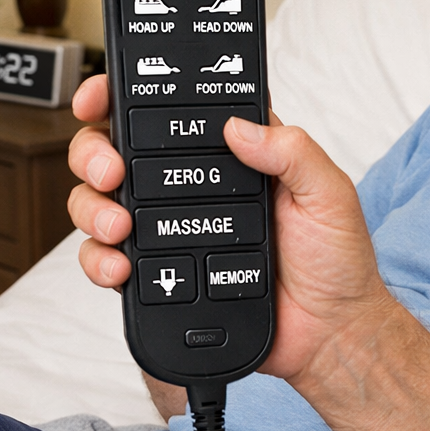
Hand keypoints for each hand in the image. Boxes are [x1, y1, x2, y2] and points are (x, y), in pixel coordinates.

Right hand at [66, 74, 393, 382]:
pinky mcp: (161, 277)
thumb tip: (239, 126)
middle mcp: (195, 188)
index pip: (173, 114)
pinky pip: (108, 260)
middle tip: (111, 169)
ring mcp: (171, 232)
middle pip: (119, 152)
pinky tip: (120, 268)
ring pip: (102, 203)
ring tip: (121, 225)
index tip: (102, 96)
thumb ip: (293, 152)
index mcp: (235, 158)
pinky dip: (99, 261)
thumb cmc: (336, 263)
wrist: (329, 334)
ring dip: (93, 206)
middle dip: (95, 151)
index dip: (127, 97)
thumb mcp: (329, 194)